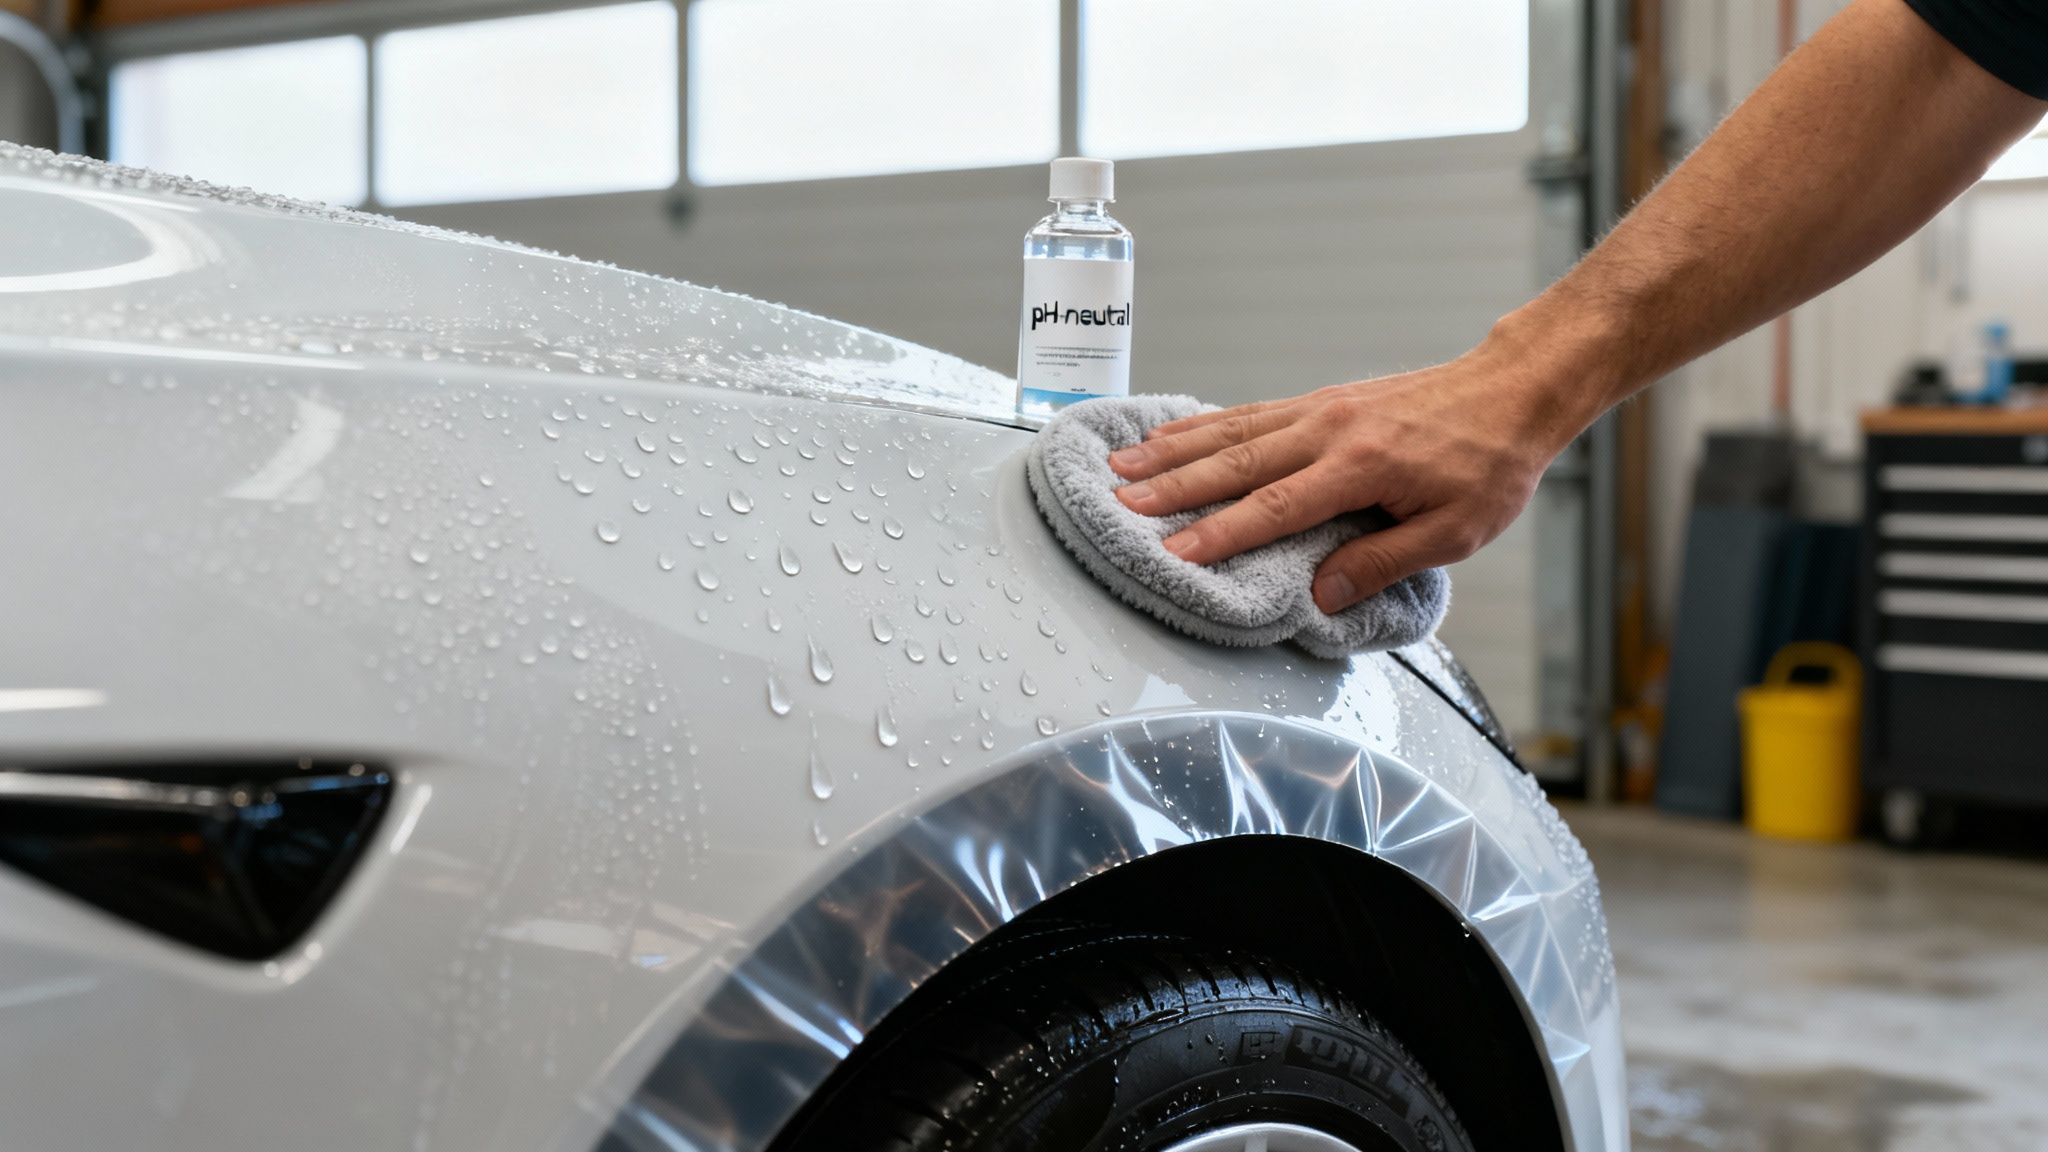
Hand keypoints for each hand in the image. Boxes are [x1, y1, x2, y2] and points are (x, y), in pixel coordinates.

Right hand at [1107, 343, 1581, 612]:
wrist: (1512, 390)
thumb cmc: (1491, 464)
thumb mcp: (1454, 532)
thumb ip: (1382, 563)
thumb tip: (1320, 594)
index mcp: (1361, 466)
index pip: (1276, 507)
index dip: (1222, 534)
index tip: (1174, 552)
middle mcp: (1330, 430)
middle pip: (1236, 463)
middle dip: (1174, 487)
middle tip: (1121, 504)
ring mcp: (1321, 408)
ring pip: (1232, 431)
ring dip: (1173, 451)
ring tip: (1122, 467)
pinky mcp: (1321, 400)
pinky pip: (1249, 413)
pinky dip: (1202, 425)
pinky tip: (1170, 436)